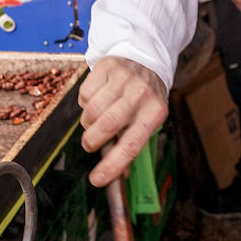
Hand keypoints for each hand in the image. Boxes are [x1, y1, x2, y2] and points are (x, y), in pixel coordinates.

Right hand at [78, 56, 167, 185]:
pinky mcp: (107, 66)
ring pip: (91, 111)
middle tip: (90, 145)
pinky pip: (84, 93)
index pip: (132, 145)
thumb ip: (132, 144)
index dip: (112, 165)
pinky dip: (85, 102)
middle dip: (92, 141)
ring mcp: (124, 78)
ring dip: (87, 122)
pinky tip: (97, 97)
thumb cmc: (145, 99)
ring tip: (96, 119)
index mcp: (155, 112)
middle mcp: (141, 93)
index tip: (96, 180)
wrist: (145, 59)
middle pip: (106, 126)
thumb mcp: (148, 119)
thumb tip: (118, 176)